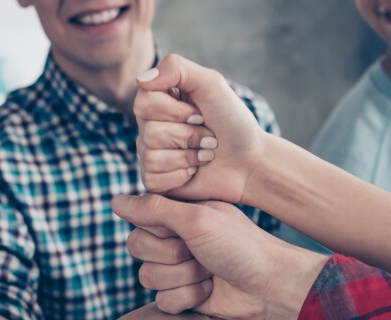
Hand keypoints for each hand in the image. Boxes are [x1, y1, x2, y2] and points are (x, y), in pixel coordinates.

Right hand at [113, 195, 327, 319]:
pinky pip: (162, 301)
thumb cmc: (241, 246)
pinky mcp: (183, 295)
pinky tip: (210, 292)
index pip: (139, 219)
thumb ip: (154, 209)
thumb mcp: (197, 219)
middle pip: (137, 248)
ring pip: (148, 277)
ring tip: (211, 273)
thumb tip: (114, 201)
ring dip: (184, 278)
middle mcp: (174, 238)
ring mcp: (178, 268)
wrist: (269, 286)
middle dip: (172, 256)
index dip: (160, 230)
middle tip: (202, 253)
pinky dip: (188, 298)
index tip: (188, 230)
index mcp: (177, 213)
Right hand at [135, 54, 267, 202]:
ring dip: (188, 155)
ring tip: (205, 153)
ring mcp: (151, 153)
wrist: (250, 161)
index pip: (143, 101)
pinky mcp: (155, 180)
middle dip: (187, 135)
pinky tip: (194, 170)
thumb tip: (140, 80)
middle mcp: (151, 125)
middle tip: (208, 136)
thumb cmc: (233, 121)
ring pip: (151, 155)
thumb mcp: (211, 83)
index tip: (200, 114)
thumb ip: (176, 68)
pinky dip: (180, 175)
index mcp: (161, 99)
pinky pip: (152, 178)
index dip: (175, 111)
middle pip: (148, 130)